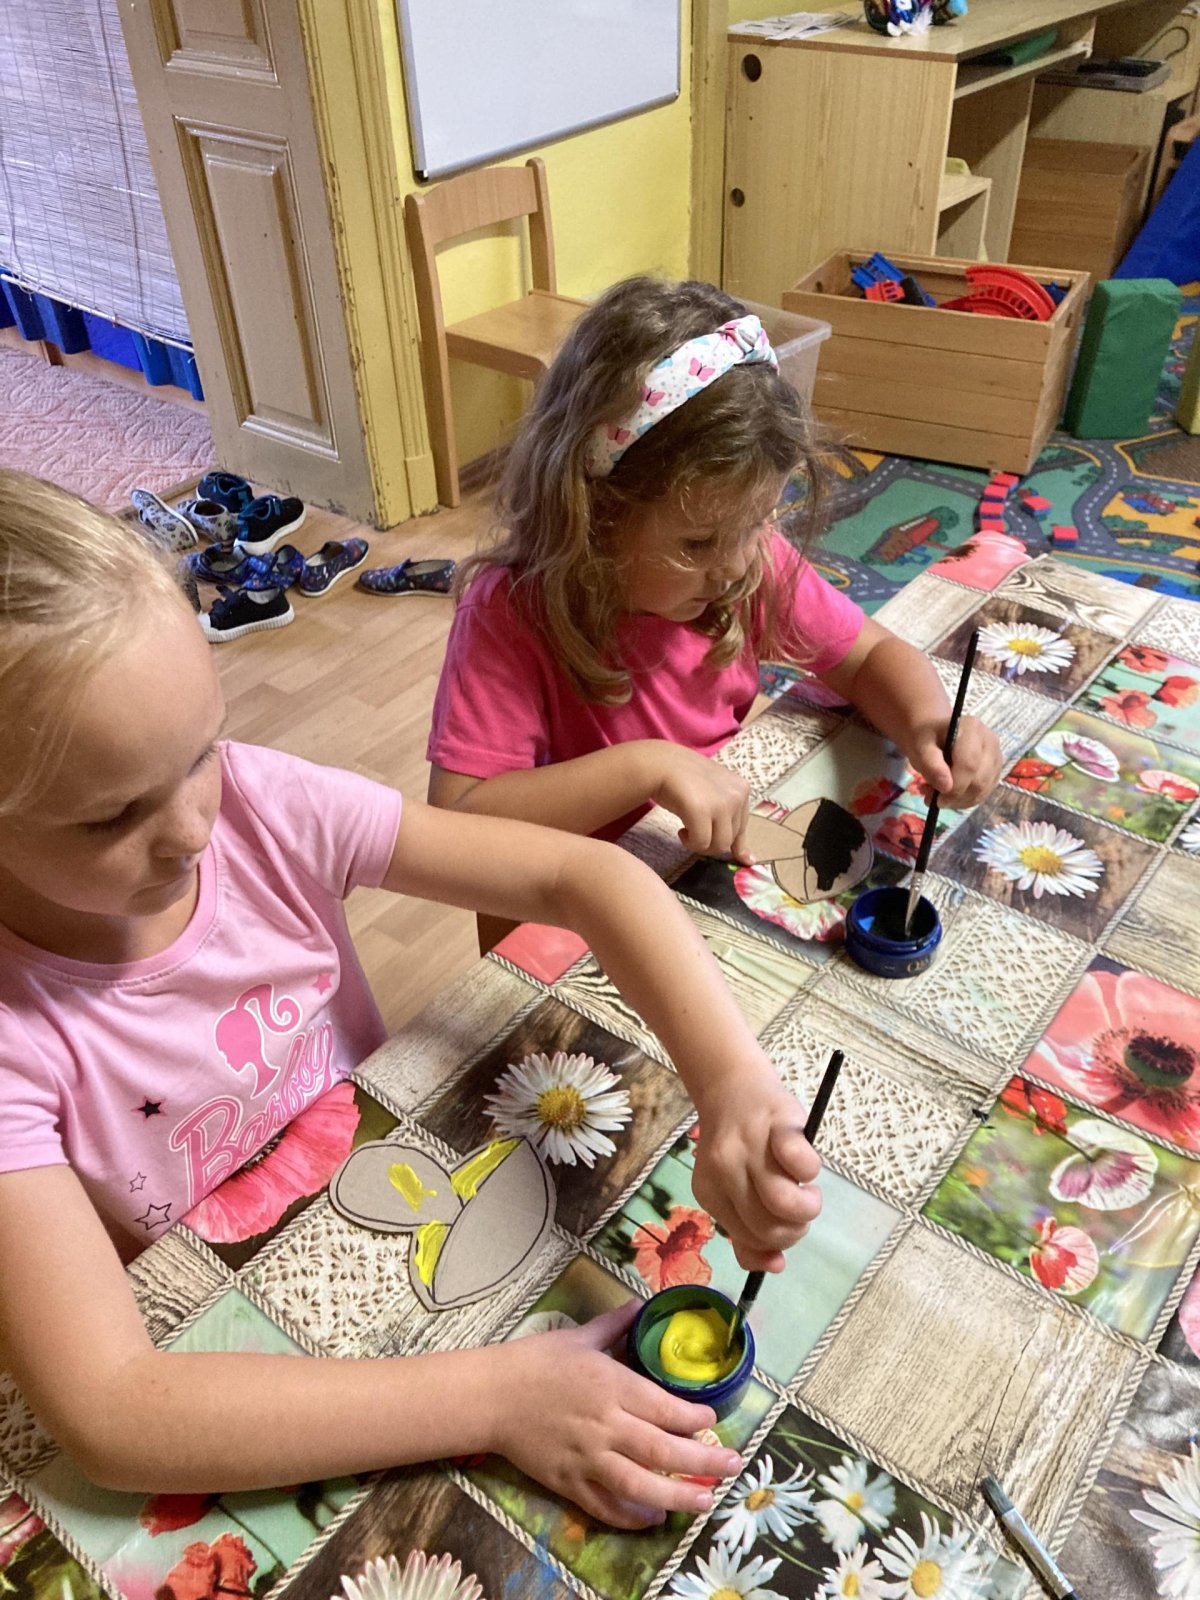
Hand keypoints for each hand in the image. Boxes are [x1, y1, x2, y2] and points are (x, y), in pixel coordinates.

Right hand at [490, 1302, 742, 1527]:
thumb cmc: (536, 1362)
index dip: (694, 1418)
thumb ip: (616, 1324)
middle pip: (662, 1449)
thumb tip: (643, 1303)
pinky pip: (606, 1505)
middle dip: (703, 1460)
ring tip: (706, 1501)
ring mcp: (587, 1457)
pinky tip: (655, 1517)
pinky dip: (632, 1514)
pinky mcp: (568, 1482)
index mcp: (610, 1385)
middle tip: (733, 1465)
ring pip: (639, 1483)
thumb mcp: (579, 1336)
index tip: (712, 1421)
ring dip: (677, 1495)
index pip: (663, 1407)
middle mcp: (604, 1424)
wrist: (491, 1396)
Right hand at [649, 745, 752, 860]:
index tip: (742, 858)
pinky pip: (701, 843)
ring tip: (687, 831)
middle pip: (730, 839)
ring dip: (701, 844)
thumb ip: (730, 819)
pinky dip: (690, 842)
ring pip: (719, 845)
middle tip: (693, 831)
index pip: (742, 827)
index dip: (735, 843)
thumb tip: (749, 860)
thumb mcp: (714, 793)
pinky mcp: (703, 810)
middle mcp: (737, 795)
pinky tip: (681, 830)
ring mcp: (721, 803)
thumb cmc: (684, 779)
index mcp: (742, 789)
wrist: (660, 764)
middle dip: (711, 841)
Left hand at [690, 1067, 821, 1271]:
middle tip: (801, 1210)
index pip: (748, 1241)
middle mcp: (725, 1171)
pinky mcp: (779, 1124)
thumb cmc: (736, 1140)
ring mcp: (751, 1147)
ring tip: (810, 1193)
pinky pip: (801, 1164)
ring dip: (807, 1208)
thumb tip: (775, 1267)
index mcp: (709, 1192)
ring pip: (784, 1204)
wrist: (730, 1082)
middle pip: (768, 1229)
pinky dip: (809, 1170)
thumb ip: (746, 1231)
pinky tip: (805, 1162)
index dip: (775, 1243)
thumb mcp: (730, 1186)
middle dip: (795, 1230)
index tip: (785, 1224)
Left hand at [906, 714, 1001, 807]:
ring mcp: (996, 755)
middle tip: (932, 798)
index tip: (936, 799)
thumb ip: (931, 766)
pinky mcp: (995, 769)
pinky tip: (949, 795)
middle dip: (955, 796)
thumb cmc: (926, 737)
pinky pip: (985, 791)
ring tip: (937, 796)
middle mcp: (989, 740)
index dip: (955, 787)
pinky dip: (966, 799)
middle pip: (980, 780)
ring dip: (959, 800)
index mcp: (971, 729)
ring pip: (984, 789)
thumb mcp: (919, 747)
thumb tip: (946, 787)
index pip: (969, 765)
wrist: (935, 731)